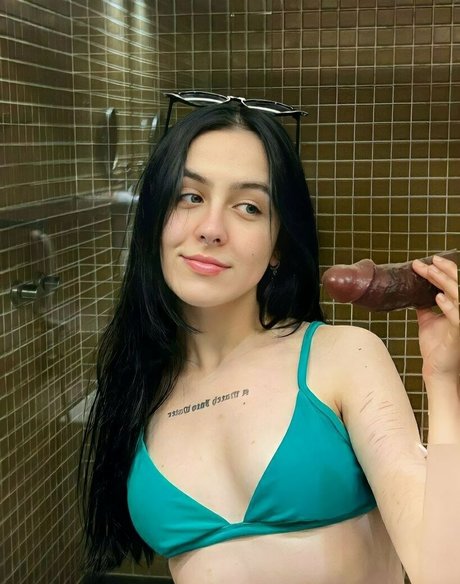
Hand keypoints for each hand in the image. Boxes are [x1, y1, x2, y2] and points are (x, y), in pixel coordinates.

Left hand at [412, 255, 458, 382]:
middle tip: (428, 262)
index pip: (452, 284)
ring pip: (459, 296)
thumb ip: (424, 306)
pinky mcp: (459, 332)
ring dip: (444, 282)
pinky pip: (457, 316)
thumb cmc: (435, 347)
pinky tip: (438, 298)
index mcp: (457, 307)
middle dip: (443, 271)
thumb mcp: (427, 320)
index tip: (422, 263)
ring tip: (430, 273)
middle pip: (458, 285)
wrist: (436, 369)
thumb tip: (413, 292)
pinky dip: (448, 306)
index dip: (440, 271)